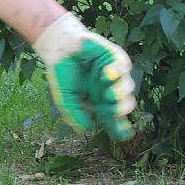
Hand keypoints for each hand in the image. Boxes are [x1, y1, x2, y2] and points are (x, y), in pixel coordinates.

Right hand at [33, 12, 136, 139]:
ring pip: (127, 87)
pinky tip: (107, 73)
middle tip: (113, 111)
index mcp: (100, 103)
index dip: (120, 128)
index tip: (125, 135)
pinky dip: (117, 71)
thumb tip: (86, 128)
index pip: (114, 119)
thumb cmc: (62, 74)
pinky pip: (123, 66)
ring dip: (120, 92)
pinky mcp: (116, 58)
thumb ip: (73, 113)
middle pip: (125, 105)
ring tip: (109, 94)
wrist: (57, 49)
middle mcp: (111, 90)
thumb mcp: (64, 98)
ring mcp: (116, 75)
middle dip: (120, 109)